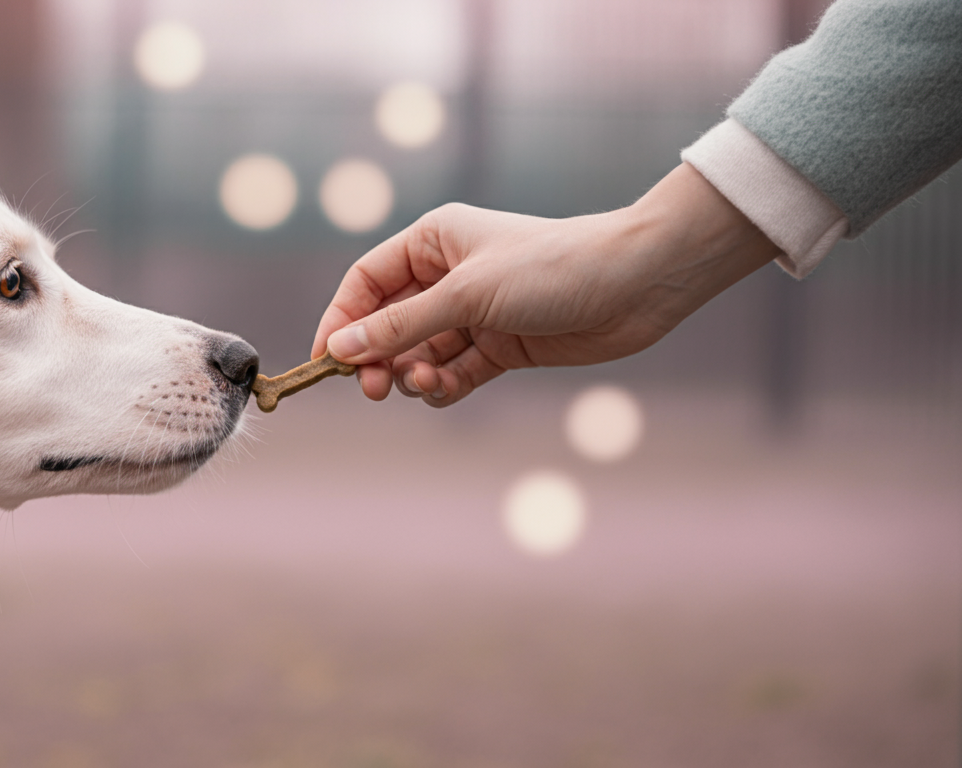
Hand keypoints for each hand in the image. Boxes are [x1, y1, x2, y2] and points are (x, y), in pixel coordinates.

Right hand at [311, 163, 778, 405]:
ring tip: (423, 384)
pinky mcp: (500, 348)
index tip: (326, 362)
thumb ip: (400, 326)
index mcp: (433, 242)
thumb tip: (340, 349)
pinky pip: (452, 373)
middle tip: (372, 388)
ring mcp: (474, 315)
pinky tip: (445, 390)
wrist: (635, 285)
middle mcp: (448, 276)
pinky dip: (442, 387)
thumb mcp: (466, 295)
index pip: (366, 282)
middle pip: (387, 324)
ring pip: (418, 354)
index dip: (342, 320)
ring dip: (412, 375)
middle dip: (377, 357)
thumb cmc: (551, 268)